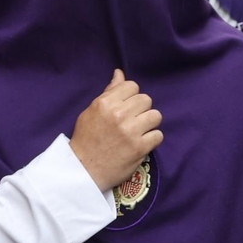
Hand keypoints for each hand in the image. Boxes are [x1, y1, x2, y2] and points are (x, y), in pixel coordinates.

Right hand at [70, 69, 163, 190]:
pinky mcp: (140, 148)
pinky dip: (152, 140)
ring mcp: (130, 131)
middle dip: (141, 109)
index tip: (126, 107)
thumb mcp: (91, 111)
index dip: (131, 96)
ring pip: (155, 115)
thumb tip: (119, 73)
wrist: (84, 170)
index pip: (132, 86)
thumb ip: (108, 92)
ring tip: (140, 131)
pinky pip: (158, 135)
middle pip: (146, 99)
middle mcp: (119, 114)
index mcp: (105, 103)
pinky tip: (142, 143)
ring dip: (149, 123)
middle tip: (133, 121)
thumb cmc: (86, 139)